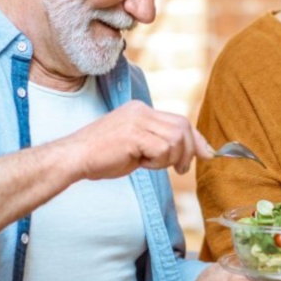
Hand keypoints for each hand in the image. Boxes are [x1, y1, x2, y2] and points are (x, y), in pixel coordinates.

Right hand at [65, 100, 213, 179]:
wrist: (73, 158)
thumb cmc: (101, 157)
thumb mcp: (136, 147)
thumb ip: (159, 145)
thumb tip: (189, 154)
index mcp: (141, 110)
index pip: (179, 120)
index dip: (196, 139)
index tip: (206, 154)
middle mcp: (141, 110)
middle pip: (183, 127)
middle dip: (188, 151)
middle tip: (180, 169)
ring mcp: (137, 120)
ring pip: (175, 139)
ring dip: (169, 159)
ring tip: (149, 164)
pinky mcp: (133, 134)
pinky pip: (162, 149)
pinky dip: (157, 162)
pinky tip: (140, 164)